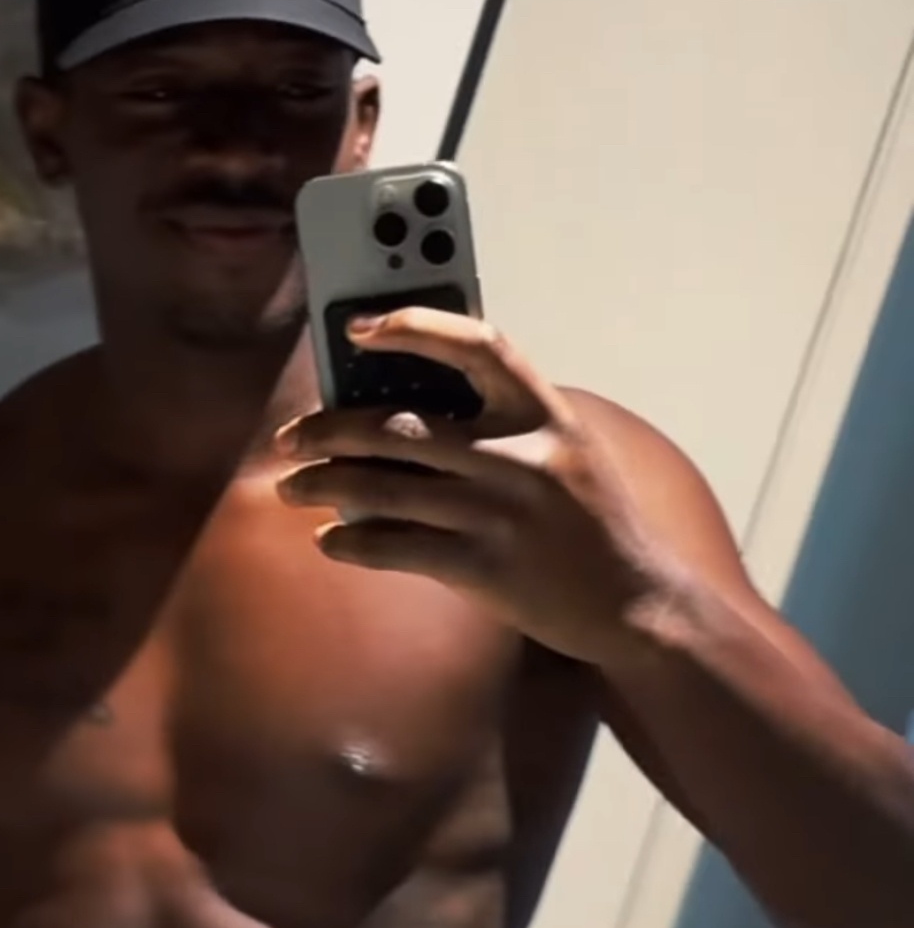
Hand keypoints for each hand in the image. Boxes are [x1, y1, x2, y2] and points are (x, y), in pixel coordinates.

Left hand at [277, 307, 679, 665]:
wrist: (635, 602)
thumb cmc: (585, 520)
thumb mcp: (563, 450)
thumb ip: (499, 423)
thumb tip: (392, 407)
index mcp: (544, 411)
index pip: (476, 344)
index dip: (414, 325)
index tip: (359, 328)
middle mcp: (523, 454)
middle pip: (400, 423)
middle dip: (329, 429)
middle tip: (292, 437)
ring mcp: (502, 512)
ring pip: (384, 486)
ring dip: (323, 485)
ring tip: (292, 488)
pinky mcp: (486, 565)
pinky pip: (395, 546)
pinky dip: (351, 542)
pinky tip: (330, 541)